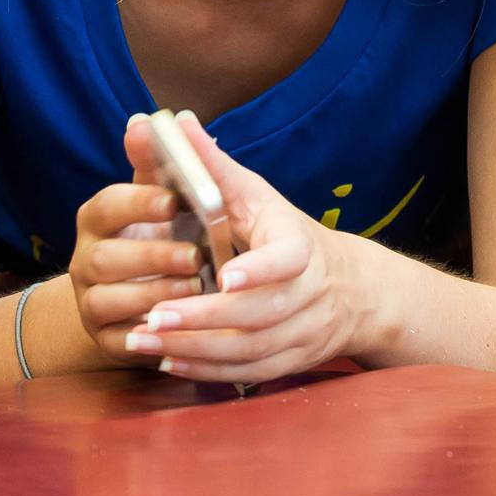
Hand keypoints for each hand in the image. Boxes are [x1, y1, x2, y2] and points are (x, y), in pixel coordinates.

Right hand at [68, 140, 209, 368]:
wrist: (142, 299)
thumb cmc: (159, 236)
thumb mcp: (158, 199)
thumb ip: (154, 164)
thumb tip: (145, 121)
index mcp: (97, 220)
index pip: (107, 205)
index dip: (137, 203)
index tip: (172, 201)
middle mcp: (84, 260)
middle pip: (103, 258)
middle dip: (151, 257)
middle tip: (195, 256)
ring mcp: (89, 302)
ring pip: (106, 300)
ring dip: (152, 296)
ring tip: (195, 290)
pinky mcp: (104, 339)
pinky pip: (118, 341)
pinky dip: (147, 335)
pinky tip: (179, 327)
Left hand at [122, 113, 376, 382]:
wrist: (350, 289)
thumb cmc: (284, 231)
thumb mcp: (256, 193)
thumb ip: (213, 165)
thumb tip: (174, 122)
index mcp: (300, 246)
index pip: (287, 260)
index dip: (259, 270)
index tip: (225, 277)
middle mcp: (306, 294)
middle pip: (257, 314)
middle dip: (204, 318)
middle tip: (155, 316)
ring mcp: (300, 333)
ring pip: (248, 350)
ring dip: (195, 350)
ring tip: (145, 340)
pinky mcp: (288, 362)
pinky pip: (246, 374)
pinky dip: (206, 372)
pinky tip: (167, 363)